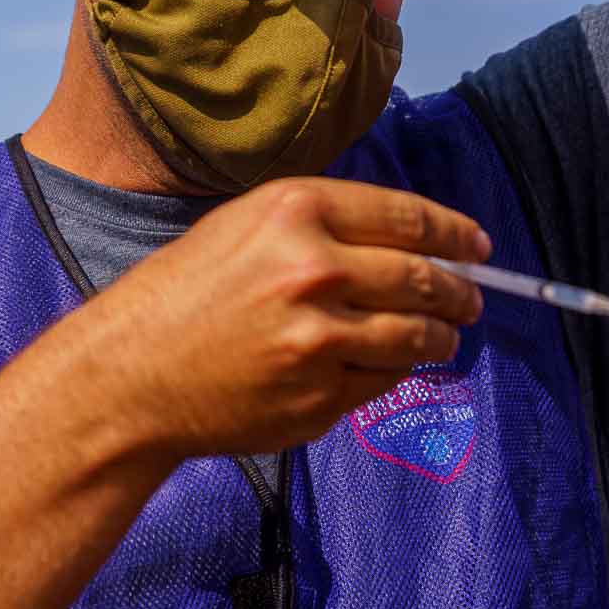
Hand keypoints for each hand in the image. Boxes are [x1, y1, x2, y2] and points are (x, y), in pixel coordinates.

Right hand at [80, 178, 489, 456]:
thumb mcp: (244, 227)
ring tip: (442, 338)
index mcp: (295, 212)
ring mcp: (320, 339)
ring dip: (440, 337)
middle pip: (424, 279)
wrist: (131, 376)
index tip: (478, 247)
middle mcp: (314, 270)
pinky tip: (380, 364)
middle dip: (461, 292)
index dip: (455, 233)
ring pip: (417, 336)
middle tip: (471, 300)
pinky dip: (393, 371)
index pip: (409, 218)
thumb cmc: (183, 294)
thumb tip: (414, 242)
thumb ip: (323, 226)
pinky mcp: (320, 396)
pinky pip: (384, 379)